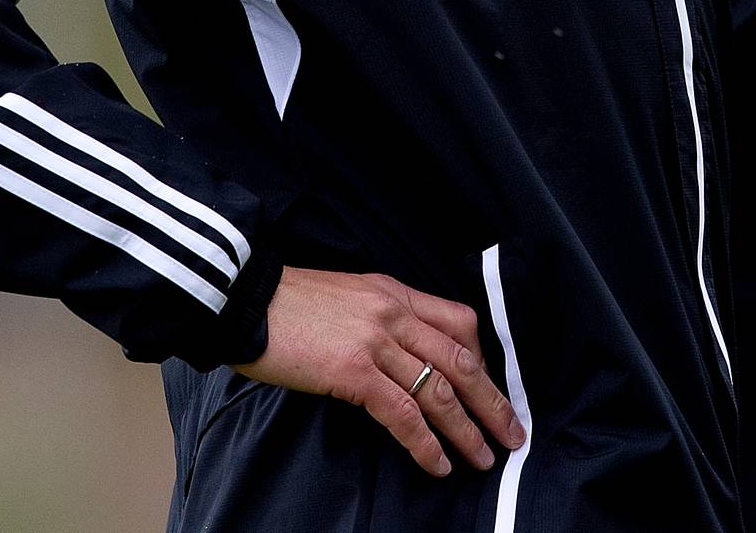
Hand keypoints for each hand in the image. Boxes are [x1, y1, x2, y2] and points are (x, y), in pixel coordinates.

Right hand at [237, 266, 525, 476]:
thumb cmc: (287, 305)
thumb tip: (405, 356)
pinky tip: (438, 463)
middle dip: (493, 401)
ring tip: (484, 458)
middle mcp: (394, 313)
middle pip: (462, 360)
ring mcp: (375, 341)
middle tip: (512, 433)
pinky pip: (403, 414)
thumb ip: (381, 318)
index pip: (460, 323)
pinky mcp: (353, 371)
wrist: (243, 301)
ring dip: (468, 429)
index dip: (484, 361)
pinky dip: (425, 443)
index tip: (492, 391)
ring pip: (439, 391)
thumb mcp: (347, 297)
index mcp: (394, 292)